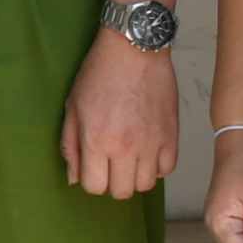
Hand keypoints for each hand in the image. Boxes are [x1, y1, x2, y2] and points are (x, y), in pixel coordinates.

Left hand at [60, 30, 178, 199]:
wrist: (133, 49)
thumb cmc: (100, 73)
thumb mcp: (72, 107)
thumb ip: (70, 146)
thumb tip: (74, 177)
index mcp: (96, 141)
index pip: (94, 187)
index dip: (91, 180)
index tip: (93, 167)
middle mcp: (125, 147)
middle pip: (121, 192)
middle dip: (112, 182)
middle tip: (110, 164)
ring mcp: (151, 143)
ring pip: (145, 185)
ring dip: (135, 176)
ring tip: (129, 158)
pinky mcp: (171, 135)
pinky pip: (167, 169)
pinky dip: (157, 166)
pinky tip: (147, 152)